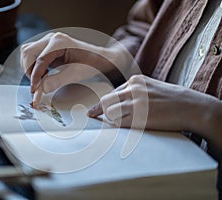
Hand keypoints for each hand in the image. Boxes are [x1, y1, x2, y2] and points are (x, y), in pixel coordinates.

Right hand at [20, 32, 127, 106]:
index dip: (35, 77)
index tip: (34, 90)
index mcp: (59, 42)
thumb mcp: (75, 74)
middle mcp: (52, 39)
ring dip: (29, 68)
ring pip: (28, 53)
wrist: (100, 59)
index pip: (39, 60)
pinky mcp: (48, 48)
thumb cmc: (91, 64)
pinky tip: (44, 74)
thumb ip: (57, 81)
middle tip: (36, 85)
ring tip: (41, 79)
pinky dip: (33, 67)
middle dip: (28, 70)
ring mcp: (49, 42)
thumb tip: (41, 89)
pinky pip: (33, 56)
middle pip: (28, 52)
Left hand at [88, 75, 221, 146]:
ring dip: (113, 120)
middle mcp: (133, 89)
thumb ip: (134, 91)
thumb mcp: (151, 87)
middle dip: (101, 112)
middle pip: (106, 102)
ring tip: (126, 122)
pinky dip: (120, 126)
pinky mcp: (139, 117)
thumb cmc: (171, 99)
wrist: (191, 107)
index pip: (112, 94)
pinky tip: (130, 126)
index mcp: (135, 81)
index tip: (91, 113)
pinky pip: (120, 123)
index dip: (102, 106)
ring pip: (110, 113)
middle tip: (97, 118)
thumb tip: (117, 102)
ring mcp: (136, 103)